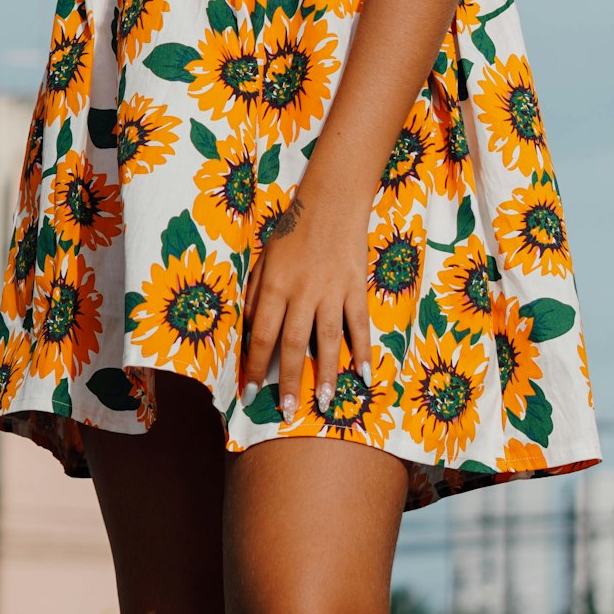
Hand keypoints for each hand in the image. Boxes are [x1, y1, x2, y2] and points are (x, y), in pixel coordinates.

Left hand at [241, 189, 371, 423]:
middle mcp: (302, 291)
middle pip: (294, 344)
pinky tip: (364, 375)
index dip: (255, 367)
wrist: (331, 201)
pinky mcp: (356, 286)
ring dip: (327, 375)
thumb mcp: (264, 259)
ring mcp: (332, 290)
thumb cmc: (292, 231)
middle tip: (288, 413)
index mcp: (274, 284)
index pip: (261, 334)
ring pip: (329, 340)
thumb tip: (249, 332)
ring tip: (326, 404)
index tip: (251, 394)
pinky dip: (363, 350)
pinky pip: (360, 324)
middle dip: (290, 382)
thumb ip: (255, 294)